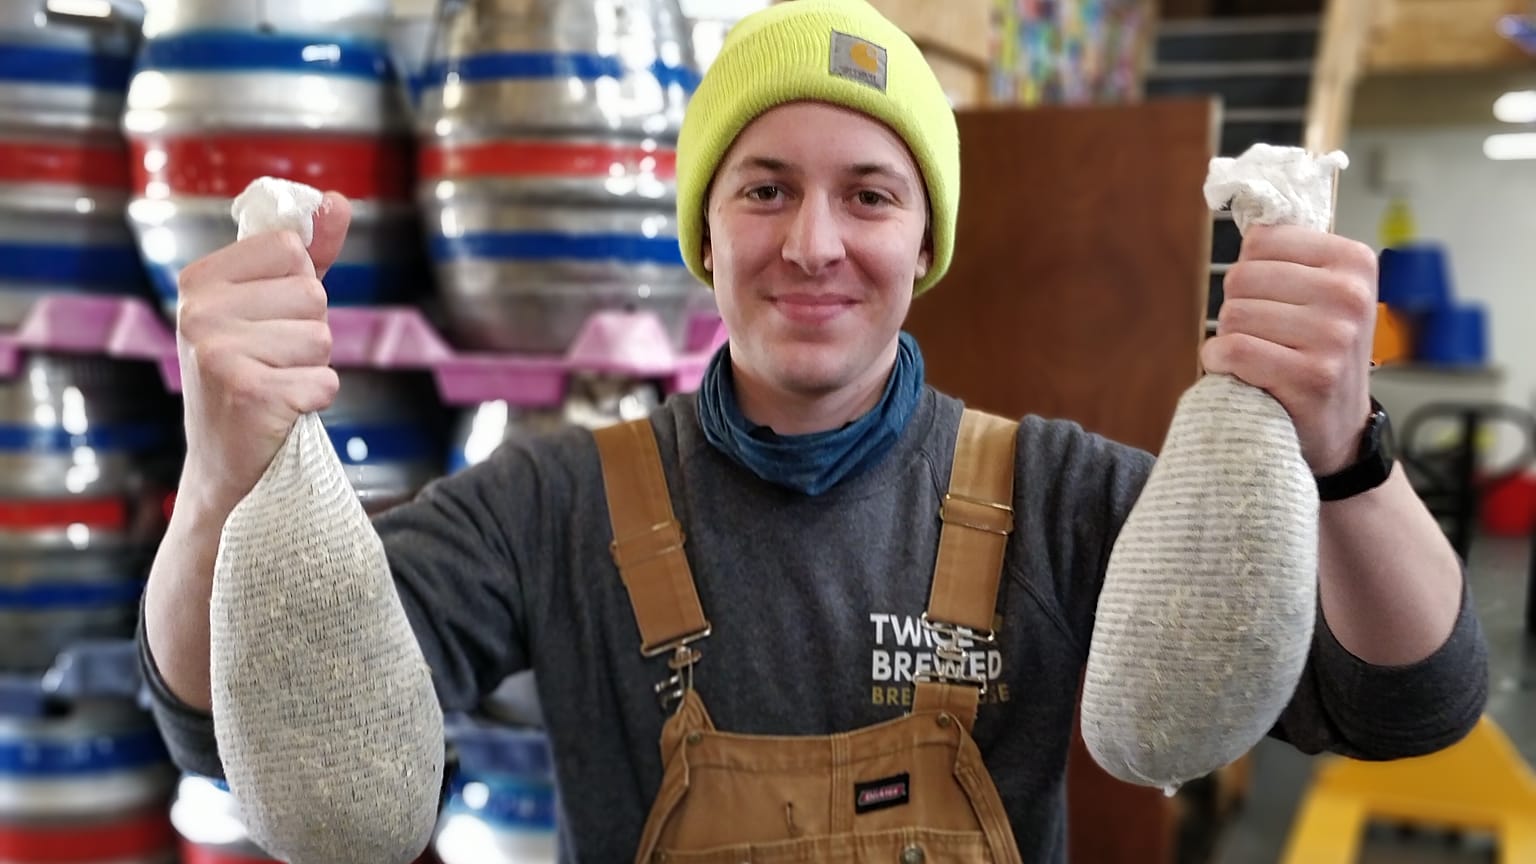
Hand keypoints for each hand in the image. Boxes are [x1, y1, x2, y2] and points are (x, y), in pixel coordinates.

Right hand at [175, 192, 350, 515]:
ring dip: (312, 367)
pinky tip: (281, 410)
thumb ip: (307, 253)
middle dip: (310, 332)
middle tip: (272, 361)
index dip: (299, 287)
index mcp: (199, 280)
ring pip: (323, 338)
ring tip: (275, 383)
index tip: (268, 319)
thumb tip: (336, 201)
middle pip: (313, 295)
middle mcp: (198, 311)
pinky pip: (325, 380)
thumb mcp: (270, 305)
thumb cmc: (251, 373)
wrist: (224, 461)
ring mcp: (218, 352)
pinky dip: (315, 398)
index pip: (291, 249)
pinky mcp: (249, 393)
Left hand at [1200, 224, 1378, 475]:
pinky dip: (1220, 363)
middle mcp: (1350, 294)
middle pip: (1242, 277)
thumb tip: (1248, 211)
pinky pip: (1233, 350)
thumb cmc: (1318, 351)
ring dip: (1229, 339)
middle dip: (1238, 308)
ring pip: (1234, 315)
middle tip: (1264, 335)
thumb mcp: (1320, 293)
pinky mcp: (1311, 376)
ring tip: (1258, 356)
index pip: (1262, 240)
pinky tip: (1238, 373)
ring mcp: (1334, 336)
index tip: (1272, 298)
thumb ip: (1288, 255)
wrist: (1340, 426)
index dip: (1250, 273)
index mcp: (1354, 261)